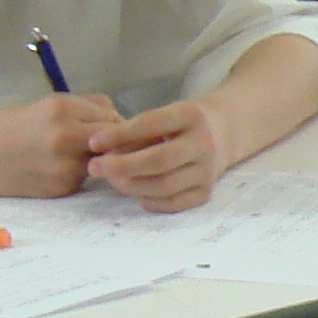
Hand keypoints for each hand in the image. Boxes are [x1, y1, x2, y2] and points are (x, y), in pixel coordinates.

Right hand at [0, 94, 123, 198]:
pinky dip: (78, 174)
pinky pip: (84, 179)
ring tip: (71, 155)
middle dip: (110, 143)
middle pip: (113, 140)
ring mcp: (66, 164)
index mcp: (62, 108)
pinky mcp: (62, 187)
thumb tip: (116, 115)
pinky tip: (56, 169)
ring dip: (96, 160)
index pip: (111, 116)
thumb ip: (84, 107)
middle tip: (96, 144)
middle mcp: (67, 136)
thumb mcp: (45, 104)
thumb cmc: (9, 126)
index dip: (112, 123)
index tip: (105, 128)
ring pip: (102, 161)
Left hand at [87, 100, 228, 212]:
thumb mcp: (164, 115)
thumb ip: (135, 131)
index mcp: (192, 115)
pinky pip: (174, 203)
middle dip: (122, 166)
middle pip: (159, 160)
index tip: (94, 142)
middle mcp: (204, 143)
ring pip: (165, 185)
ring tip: (112, 180)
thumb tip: (101, 151)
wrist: (223, 134)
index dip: (119, 134)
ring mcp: (208, 170)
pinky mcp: (206, 191)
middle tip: (95, 167)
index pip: (151, 124)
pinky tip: (136, 194)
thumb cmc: (181, 124)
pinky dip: (151, 201)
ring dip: (131, 185)